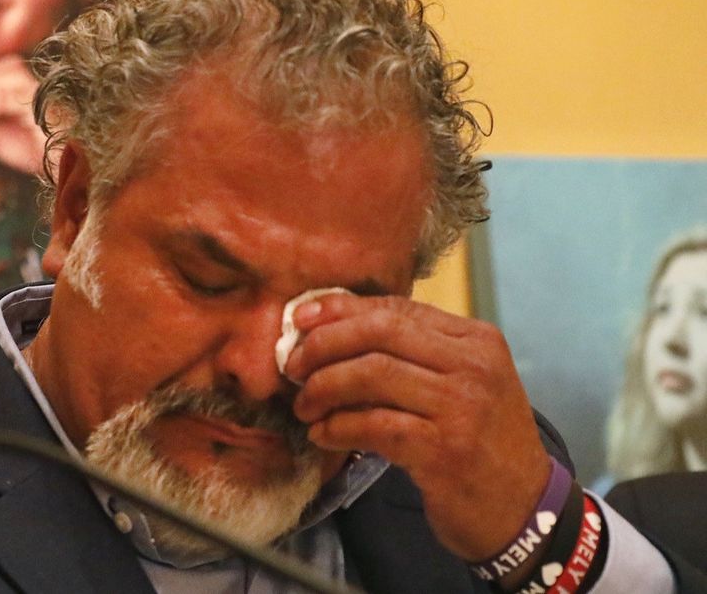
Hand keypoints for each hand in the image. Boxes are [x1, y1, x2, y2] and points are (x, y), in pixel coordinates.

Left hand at [286, 293, 551, 560]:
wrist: (523, 509)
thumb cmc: (479, 442)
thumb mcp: (459, 384)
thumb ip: (409, 354)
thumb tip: (328, 328)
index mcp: (475, 340)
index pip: (395, 309)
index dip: (340, 311)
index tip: (299, 320)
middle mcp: (473, 366)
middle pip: (379, 332)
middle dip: (324, 345)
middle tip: (293, 367)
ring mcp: (462, 407)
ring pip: (371, 374)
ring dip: (323, 388)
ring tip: (305, 406)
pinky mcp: (445, 450)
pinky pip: (374, 425)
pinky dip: (338, 427)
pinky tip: (323, 434)